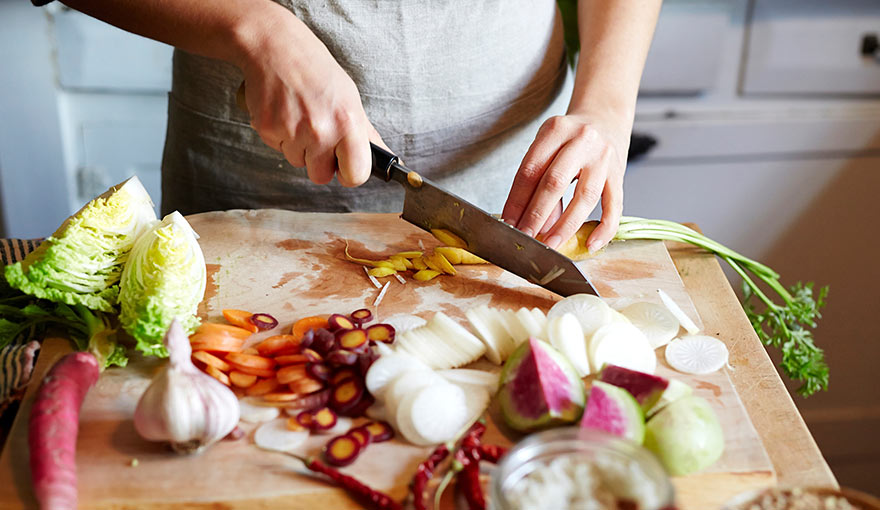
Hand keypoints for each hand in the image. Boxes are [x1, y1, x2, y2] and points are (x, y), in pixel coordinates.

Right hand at [236, 10, 384, 186]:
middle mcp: (321, 130)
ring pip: (297, 162)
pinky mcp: (268, 129)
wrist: (276, 47)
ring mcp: (292, 131)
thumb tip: (382, 156)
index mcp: (348, 122)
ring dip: (298, 146)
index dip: (349, 173)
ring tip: (300, 115)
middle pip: (321, 177)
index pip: (356, 175)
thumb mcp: (349, 97)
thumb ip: (364, 132)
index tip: (344, 165)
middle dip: (319, 162)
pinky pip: (278, 149)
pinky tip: (285, 112)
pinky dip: (280, 135)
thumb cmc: (316, 70)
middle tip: (317, 134)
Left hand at [501, 113, 629, 251]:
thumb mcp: (549, 146)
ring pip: (584, 196)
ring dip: (565, 225)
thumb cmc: (569, 137)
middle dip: (536, 215)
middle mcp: (581, 140)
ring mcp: (603, 157)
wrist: (605, 116)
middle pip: (555, 182)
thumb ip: (539, 179)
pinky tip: (591, 245)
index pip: (530, 170)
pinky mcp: (620, 173)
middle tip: (526, 238)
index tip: (508, 224)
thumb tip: (534, 223)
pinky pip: (615, 205)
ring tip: (550, 244)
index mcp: (555, 129)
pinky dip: (604, 228)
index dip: (517, 200)